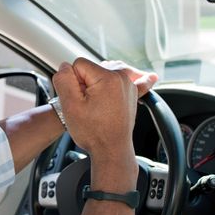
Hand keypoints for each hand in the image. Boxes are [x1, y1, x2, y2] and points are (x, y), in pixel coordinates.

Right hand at [52, 58, 156, 190]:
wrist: (111, 150)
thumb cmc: (93, 132)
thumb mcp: (70, 105)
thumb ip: (64, 79)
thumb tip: (66, 66)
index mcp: (106, 78)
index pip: (78, 65)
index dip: (72, 82)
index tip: (78, 99)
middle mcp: (121, 78)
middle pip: (91, 68)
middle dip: (84, 83)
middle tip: (87, 105)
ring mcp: (128, 85)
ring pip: (103, 72)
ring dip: (96, 84)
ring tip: (96, 103)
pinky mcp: (131, 93)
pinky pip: (130, 78)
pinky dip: (136, 78)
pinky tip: (150, 77)